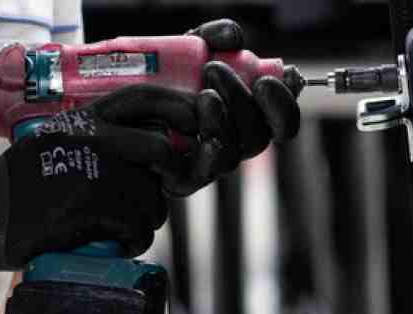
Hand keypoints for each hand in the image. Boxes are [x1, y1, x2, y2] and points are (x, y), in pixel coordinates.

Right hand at [0, 92, 185, 270]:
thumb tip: (148, 152)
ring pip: (152, 198)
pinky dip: (129, 243)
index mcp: (85, 118)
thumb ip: (96, 140)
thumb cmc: (18, 186)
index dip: (177, 113)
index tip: (186, 137)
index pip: (145, 99)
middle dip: (161, 185)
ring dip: (142, 222)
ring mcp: (96, 171)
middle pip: (160, 154)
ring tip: (116, 231)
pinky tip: (110, 244)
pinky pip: (137, 229)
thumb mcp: (55, 143)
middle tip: (141, 206)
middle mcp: (94, 137)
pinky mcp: (94, 208)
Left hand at [180, 19, 300, 191]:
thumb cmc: (172, 75)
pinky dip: (208, 154)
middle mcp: (237, 142)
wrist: (129, 103)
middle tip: (213, 69)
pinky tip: (199, 134)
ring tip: (202, 94)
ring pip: (234, 155)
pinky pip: (204, 174)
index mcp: (252, 114)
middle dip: (241, 100)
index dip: (283, 107)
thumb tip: (233, 38)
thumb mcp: (194, 47)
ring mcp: (214, 162)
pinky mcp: (186, 178)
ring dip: (222, 121)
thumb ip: (216, 36)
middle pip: (259, 137)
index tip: (263, 82)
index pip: (283, 122)